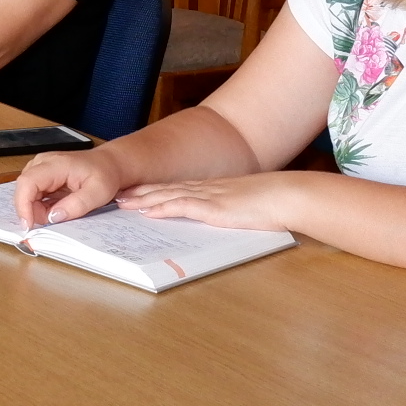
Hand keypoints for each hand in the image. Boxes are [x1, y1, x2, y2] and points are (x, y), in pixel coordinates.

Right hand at [13, 148, 121, 226]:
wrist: (107, 164)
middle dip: (33, 211)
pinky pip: (33, 195)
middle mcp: (43, 163)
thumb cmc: (104, 174)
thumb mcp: (98, 193)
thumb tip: (53, 217)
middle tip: (53, 222)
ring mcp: (40, 169)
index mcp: (56, 164)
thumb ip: (76, 205)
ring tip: (62, 211)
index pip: (28, 182)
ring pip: (26, 195)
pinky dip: (42, 207)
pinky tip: (58, 207)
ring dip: (38, 210)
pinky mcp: (41, 176)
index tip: (28, 225)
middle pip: (23, 191)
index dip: (23, 205)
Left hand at [115, 173, 303, 232]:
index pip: (176, 188)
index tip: (135, 193)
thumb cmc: (273, 204)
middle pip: (165, 189)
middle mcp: (206, 189)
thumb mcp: (245, 206)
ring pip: (167, 196)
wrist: (287, 195)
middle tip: (118, 196)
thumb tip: (222, 217)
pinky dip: (162, 208)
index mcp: (213, 189)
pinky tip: (148, 212)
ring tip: (122, 204)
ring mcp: (208, 196)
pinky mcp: (213, 207)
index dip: (153, 190)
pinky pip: (182, 206)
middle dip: (140, 193)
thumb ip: (229, 210)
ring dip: (143, 200)